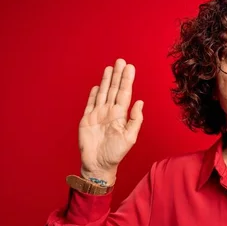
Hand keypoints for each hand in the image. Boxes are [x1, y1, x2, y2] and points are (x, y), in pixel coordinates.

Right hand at [79, 58, 143, 184]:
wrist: (98, 164)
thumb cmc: (116, 154)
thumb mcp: (130, 137)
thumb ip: (135, 120)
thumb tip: (140, 102)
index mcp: (121, 115)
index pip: (124, 93)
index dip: (126, 80)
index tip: (130, 67)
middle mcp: (110, 112)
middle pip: (114, 89)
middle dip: (117, 75)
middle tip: (120, 61)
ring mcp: (98, 115)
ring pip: (103, 93)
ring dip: (106, 80)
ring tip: (110, 67)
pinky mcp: (86, 119)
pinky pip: (90, 103)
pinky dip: (93, 94)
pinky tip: (98, 85)